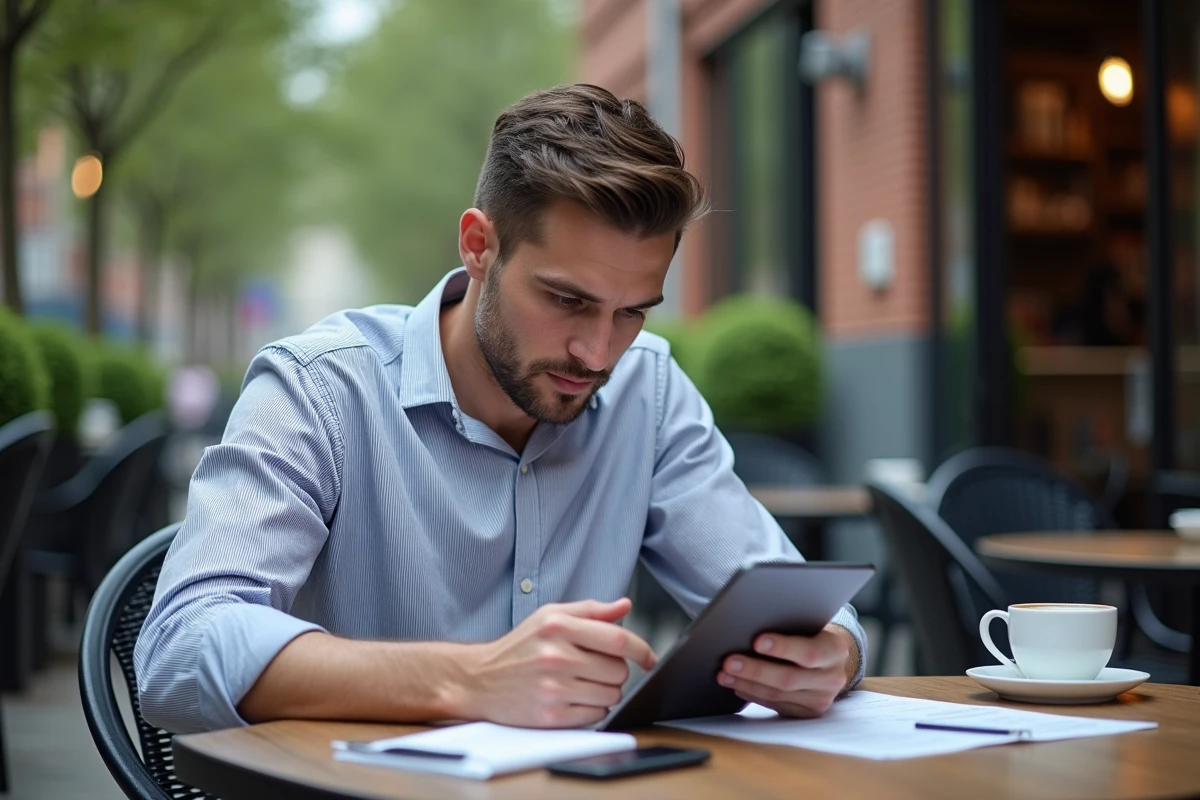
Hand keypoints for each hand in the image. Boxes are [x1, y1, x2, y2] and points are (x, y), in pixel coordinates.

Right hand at [457, 598, 656, 727]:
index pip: (618, 638)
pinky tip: (573, 698)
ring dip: (605, 691)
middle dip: (615, 671)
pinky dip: (592, 709)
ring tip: (581, 683)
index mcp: (558, 626)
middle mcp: (557, 656)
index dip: (642, 649)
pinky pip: (596, 716)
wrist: (478, 680)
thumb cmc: (518, 647)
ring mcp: (553, 687)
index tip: (650, 658)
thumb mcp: (549, 616)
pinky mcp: (551, 716)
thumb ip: (590, 610)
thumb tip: (625, 605)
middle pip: (619, 670)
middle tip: (595, 668)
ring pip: (611, 695)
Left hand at [716, 623, 856, 717]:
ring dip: (747, 684)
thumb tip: (750, 624)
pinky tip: (737, 684)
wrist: (831, 658)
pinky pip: (775, 705)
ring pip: (778, 695)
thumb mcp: (809, 625)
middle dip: (755, 670)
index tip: (757, 641)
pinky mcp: (807, 712)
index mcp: (835, 650)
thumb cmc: (812, 634)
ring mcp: (821, 699)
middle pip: (789, 678)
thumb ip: (790, 627)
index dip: (783, 648)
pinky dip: (753, 694)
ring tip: (724, 674)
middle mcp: (832, 678)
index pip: (809, 652)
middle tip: (728, 661)